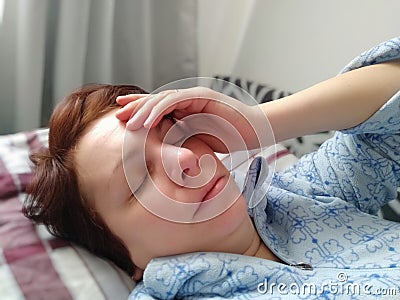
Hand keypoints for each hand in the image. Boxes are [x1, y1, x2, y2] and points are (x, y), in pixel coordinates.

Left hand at [116, 87, 271, 151]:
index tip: (121, 120)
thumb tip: (162, 153)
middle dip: (135, 108)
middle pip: (155, 101)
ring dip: (144, 110)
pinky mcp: (203, 96)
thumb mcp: (198, 143)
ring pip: (162, 99)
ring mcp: (195, 96)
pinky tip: (148, 120)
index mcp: (184, 111)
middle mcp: (187, 100)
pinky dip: (160, 109)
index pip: (157, 110)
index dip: (139, 112)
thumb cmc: (229, 138)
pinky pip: (177, 101)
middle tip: (118, 117)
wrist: (254, 131)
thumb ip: (181, 141)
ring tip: (129, 122)